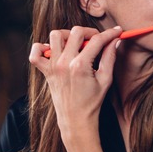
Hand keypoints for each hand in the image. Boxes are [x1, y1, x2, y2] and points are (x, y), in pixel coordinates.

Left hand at [29, 25, 121, 147]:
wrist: (76, 119)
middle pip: (76, 32)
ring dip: (68, 35)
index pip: (97, 40)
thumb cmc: (92, 101)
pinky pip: (36, 53)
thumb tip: (114, 41)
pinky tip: (55, 51)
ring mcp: (52, 66)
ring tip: (77, 43)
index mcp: (80, 66)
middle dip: (90, 32)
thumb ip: (110, 57)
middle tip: (97, 39)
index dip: (109, 34)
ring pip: (56, 35)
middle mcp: (64, 63)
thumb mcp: (106, 79)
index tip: (116, 31)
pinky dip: (42, 47)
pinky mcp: (45, 71)